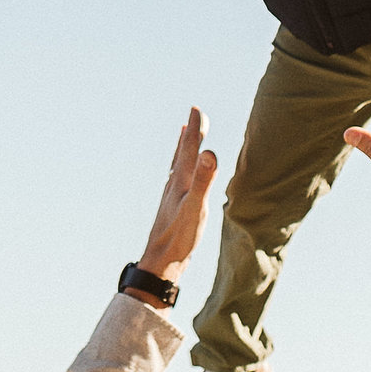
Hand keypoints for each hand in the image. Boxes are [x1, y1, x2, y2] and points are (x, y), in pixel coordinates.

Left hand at [136, 107, 218, 286]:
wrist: (160, 262)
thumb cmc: (179, 237)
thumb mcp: (195, 208)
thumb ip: (204, 180)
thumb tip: (210, 152)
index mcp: (181, 182)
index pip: (190, 149)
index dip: (195, 129)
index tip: (197, 109)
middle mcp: (174, 185)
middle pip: (183, 153)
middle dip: (190, 134)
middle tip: (194, 115)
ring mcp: (172, 197)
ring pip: (178, 166)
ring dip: (183, 149)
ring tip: (183, 135)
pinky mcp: (173, 208)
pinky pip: (178, 180)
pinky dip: (181, 170)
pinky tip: (180, 176)